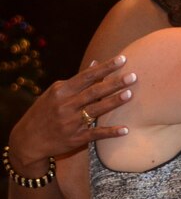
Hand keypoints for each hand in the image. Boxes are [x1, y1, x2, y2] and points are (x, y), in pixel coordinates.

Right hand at [6, 56, 134, 173]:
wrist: (28, 140)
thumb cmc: (45, 112)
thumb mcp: (56, 93)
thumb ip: (77, 80)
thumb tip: (96, 63)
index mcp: (61, 91)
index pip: (87, 76)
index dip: (105, 68)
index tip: (123, 59)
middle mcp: (66, 105)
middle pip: (94, 92)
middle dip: (114, 83)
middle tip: (133, 76)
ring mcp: (71, 122)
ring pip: (96, 110)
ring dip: (113, 102)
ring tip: (130, 94)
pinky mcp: (76, 138)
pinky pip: (96, 134)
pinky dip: (110, 132)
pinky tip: (125, 129)